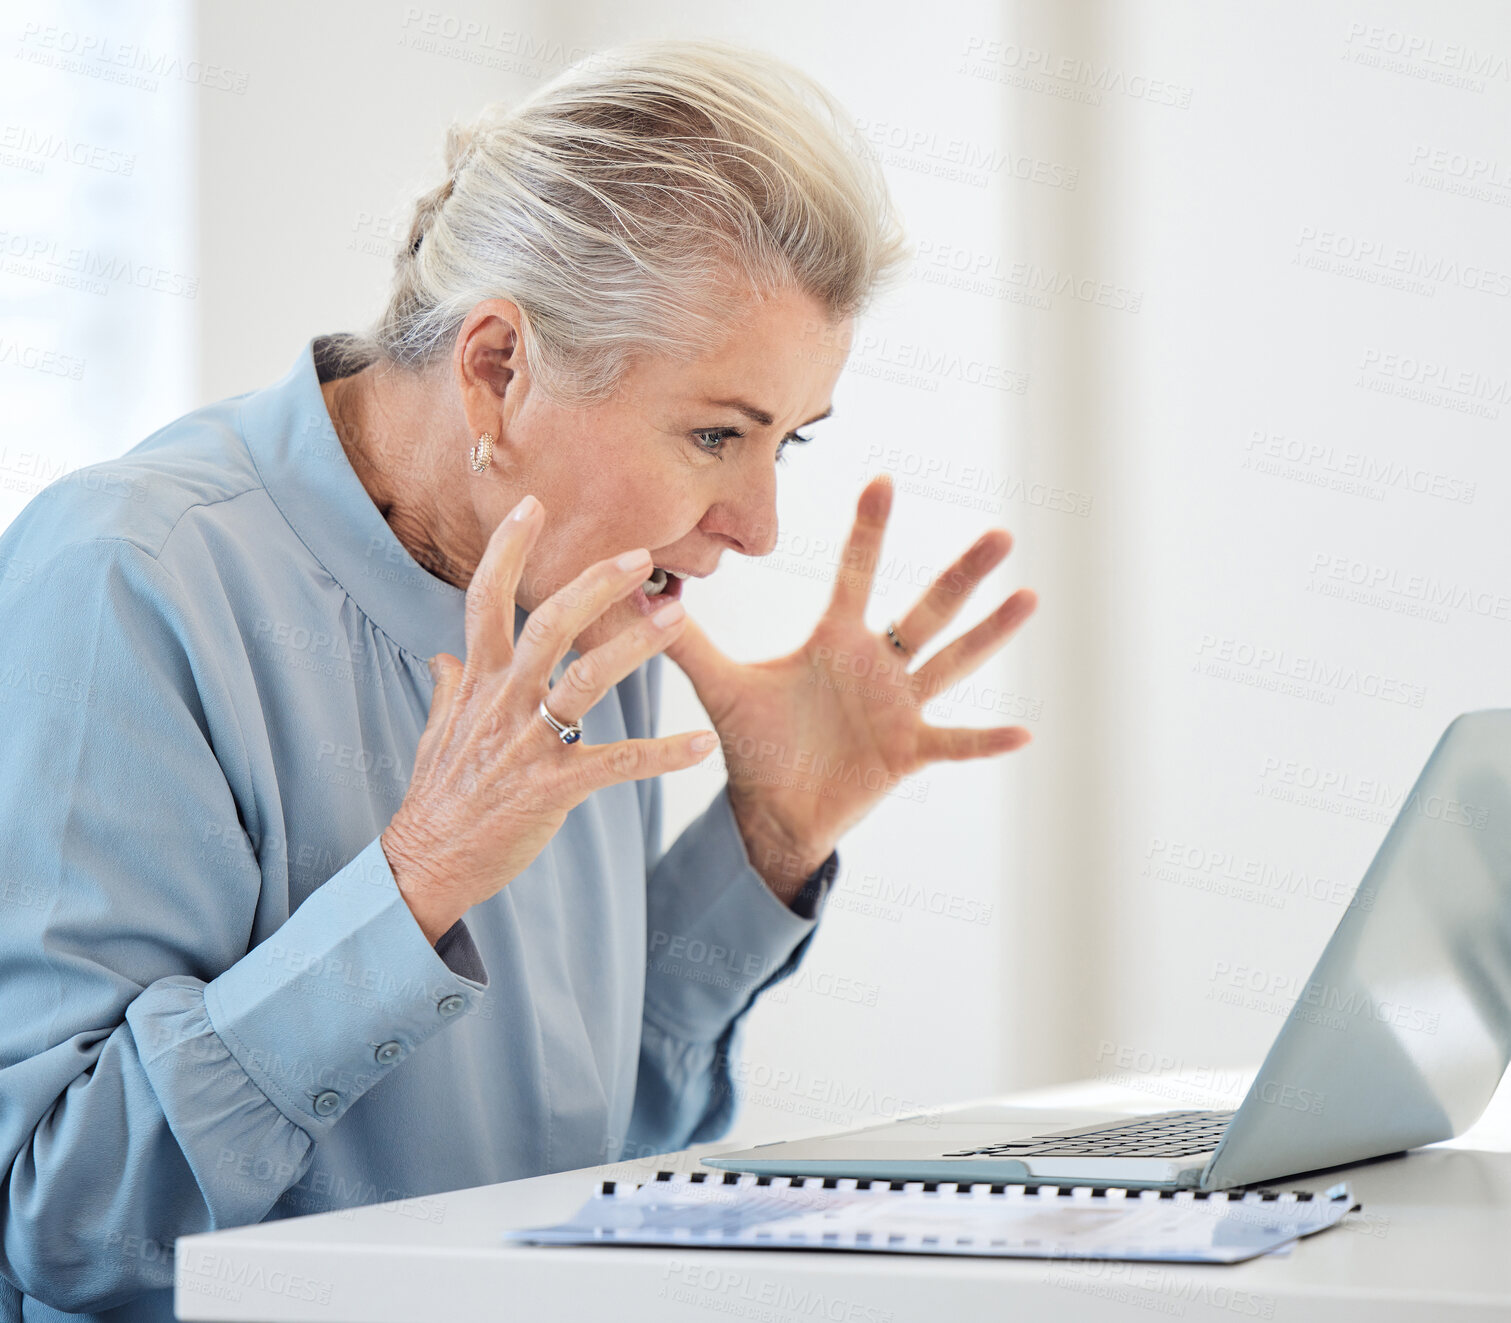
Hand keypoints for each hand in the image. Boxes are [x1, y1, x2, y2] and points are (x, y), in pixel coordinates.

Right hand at [382, 495, 717, 943]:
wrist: (426, 863)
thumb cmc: (438, 797)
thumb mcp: (438, 732)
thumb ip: (451, 688)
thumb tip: (444, 656)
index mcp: (477, 682)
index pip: (486, 599)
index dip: (508, 550)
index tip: (533, 505)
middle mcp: (502, 702)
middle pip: (547, 623)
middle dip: (593, 584)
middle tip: (642, 556)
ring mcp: (527, 742)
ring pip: (584, 678)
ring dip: (633, 646)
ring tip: (676, 619)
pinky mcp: (552, 786)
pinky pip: (617, 762)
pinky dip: (663, 753)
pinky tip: (703, 745)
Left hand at [664, 474, 1036, 903]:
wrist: (772, 810)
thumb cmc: (755, 742)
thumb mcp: (720, 686)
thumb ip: (685, 639)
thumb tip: (637, 591)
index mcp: (836, 641)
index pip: (856, 574)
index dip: (869, 530)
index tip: (882, 478)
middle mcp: (877, 665)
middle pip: (925, 610)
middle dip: (961, 574)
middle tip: (1000, 533)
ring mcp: (899, 707)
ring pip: (952, 663)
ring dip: (990, 634)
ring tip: (1029, 597)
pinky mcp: (907, 751)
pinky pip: (953, 742)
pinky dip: (985, 740)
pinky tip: (1025, 731)